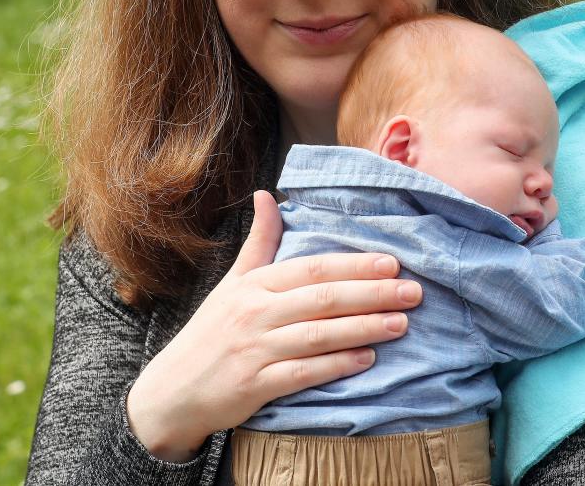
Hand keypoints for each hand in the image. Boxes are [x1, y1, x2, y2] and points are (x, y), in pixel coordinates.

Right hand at [126, 190, 421, 461]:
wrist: (171, 391)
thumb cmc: (211, 331)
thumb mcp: (232, 281)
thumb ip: (259, 241)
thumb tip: (267, 194)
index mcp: (254, 284)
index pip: (312, 268)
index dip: (354, 265)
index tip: (392, 262)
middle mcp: (255, 312)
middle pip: (322, 299)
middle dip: (371, 294)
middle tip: (412, 291)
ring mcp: (255, 349)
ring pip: (318, 335)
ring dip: (363, 328)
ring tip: (401, 324)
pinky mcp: (254, 386)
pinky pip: (302, 374)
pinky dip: (336, 366)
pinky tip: (367, 359)